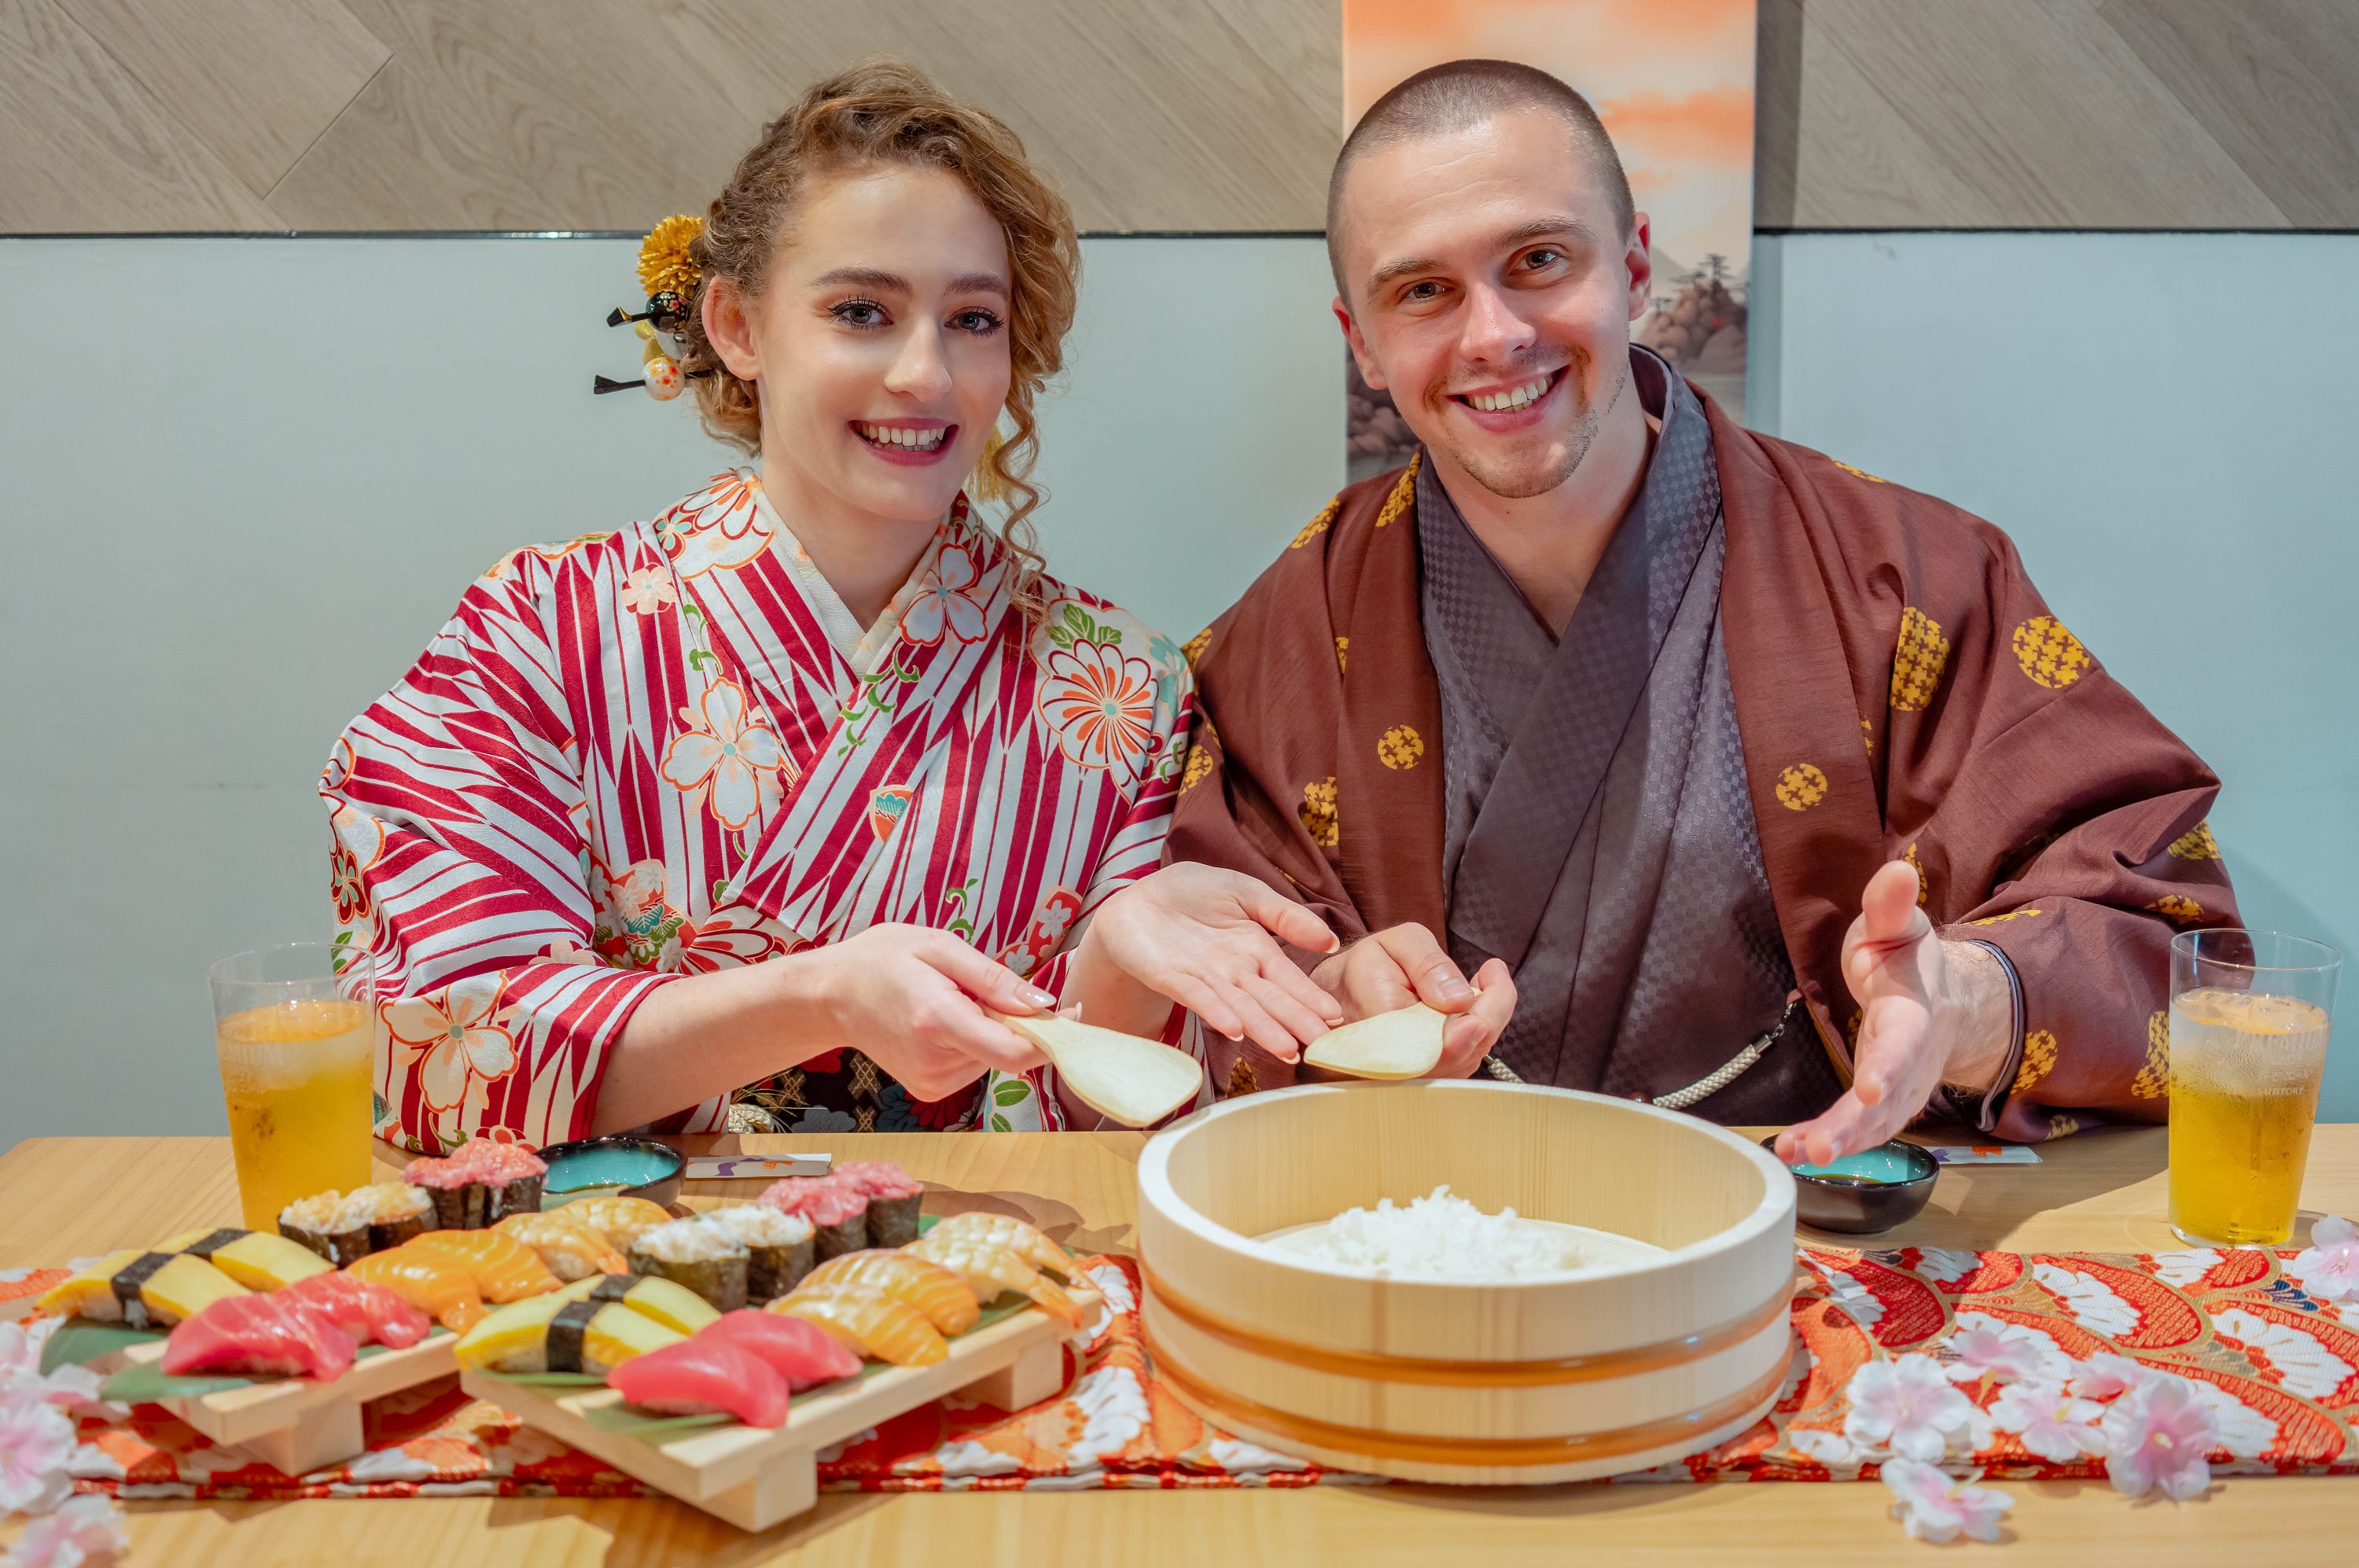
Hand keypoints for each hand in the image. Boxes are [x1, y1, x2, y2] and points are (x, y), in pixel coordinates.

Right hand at [795, 923, 1051, 1102]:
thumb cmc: (883, 960)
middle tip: (983, 988)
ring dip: (991, 1030)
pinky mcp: (929, 1090)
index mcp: (938, 1022)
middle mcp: (935, 1062)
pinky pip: (974, 1065)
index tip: (1072, 1013)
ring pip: (993, 1058)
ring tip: (952, 1001)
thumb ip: (994, 978)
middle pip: (1008, 1053)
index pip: (1014, 1052)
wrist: (831, 995)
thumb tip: (1045, 1003)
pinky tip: (943, 1021)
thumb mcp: (939, 947)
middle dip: (1015, 1022)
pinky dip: (973, 1043)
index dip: (1052, 1037)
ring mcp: (931, 1083)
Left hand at [1073, 863, 1344, 1061]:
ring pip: (1240, 1007)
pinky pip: (1198, 997)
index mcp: (1255, 950)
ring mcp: (1205, 978)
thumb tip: (1331, 940)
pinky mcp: (1171, 978)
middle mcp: (1234, 972)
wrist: (1139, 898)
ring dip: (1264, 1029)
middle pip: (1270, 1000)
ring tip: (1289, 1049)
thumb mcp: (1246, 892)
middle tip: (1321, 1045)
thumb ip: (1285, 915)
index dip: (1310, 998)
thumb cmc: (1192, 893)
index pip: (1289, 979)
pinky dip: (1217, 1013)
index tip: (1335, 1019)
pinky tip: (1236, 1030)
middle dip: (1296, 1022)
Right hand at [1308, 923, 1515, 1078]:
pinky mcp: (1424, 1074)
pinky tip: (1471, 1004)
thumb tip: (1459, 997)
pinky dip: (1477, 1031)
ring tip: (1485, 981)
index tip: (1490, 976)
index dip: (1477, 1019)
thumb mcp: (1397, 943)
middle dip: (1491, 1013)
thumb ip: (1428, 964)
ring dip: (1486, 1021)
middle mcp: (1395, 1062)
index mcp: (1383, 1026)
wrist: (1342, 992)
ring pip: (1467, 1059)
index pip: (1442, 1041)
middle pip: (1463, 1054)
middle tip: (1493, 974)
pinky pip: (1463, 1060)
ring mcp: (1410, 1073)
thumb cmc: (1369, 965)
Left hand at [1775, 861, 2007, 1165]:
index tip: (1872, 1086)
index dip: (1889, 1064)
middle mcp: (1912, 1059)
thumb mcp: (1899, 925)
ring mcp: (1902, 1087)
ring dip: (1840, 1144)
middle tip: (1819, 1148)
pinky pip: (1863, 1130)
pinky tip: (1795, 1153)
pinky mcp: (1886, 1104)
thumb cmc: (1909, 960)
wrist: (1945, 999)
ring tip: (1798, 1156)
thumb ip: (1890, 904)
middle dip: (1855, 1125)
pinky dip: (1834, 1144)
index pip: (1903, 1041)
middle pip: (1888, 1099)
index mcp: (1914, 1012)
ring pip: (1875, 1123)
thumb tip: (1896, 868)